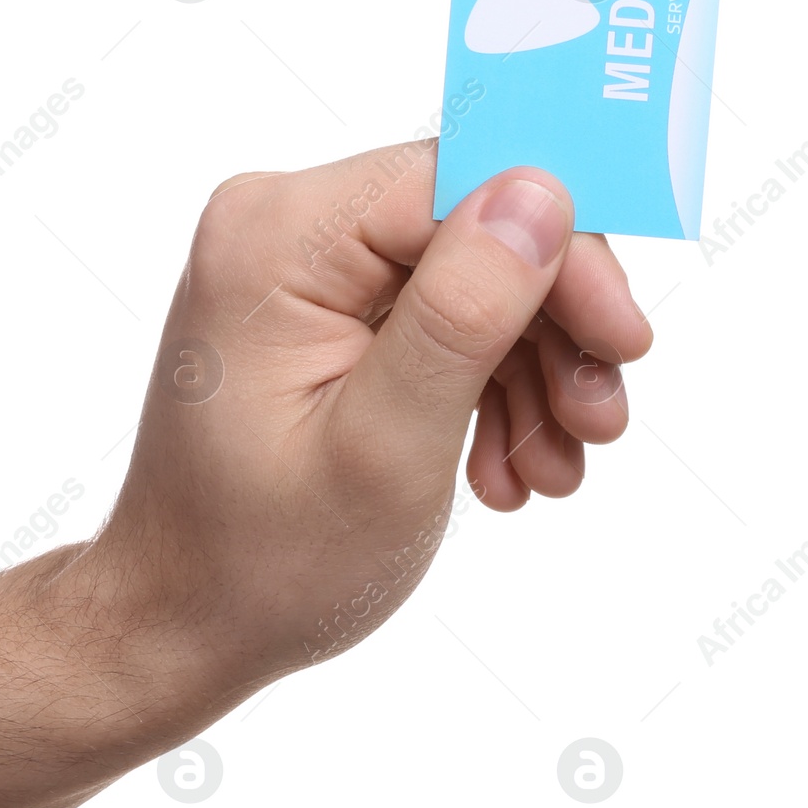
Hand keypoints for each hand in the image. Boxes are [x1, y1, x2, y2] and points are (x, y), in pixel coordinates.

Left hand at [93, 139, 651, 698]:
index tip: (624, 339)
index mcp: (277, 236)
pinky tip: (505, 467)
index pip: (460, 183)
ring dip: (532, 372)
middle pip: (474, 227)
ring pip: (471, 275)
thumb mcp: (385, 448)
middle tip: (599, 424)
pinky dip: (488, 387)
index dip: (561, 252)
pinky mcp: (323, 306)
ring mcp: (302, 265)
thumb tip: (543, 192)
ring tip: (550, 470)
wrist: (182, 623)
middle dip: (552, 329)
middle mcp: (283, 224)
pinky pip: (439, 313)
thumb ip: (463, 314)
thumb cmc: (262, 559)